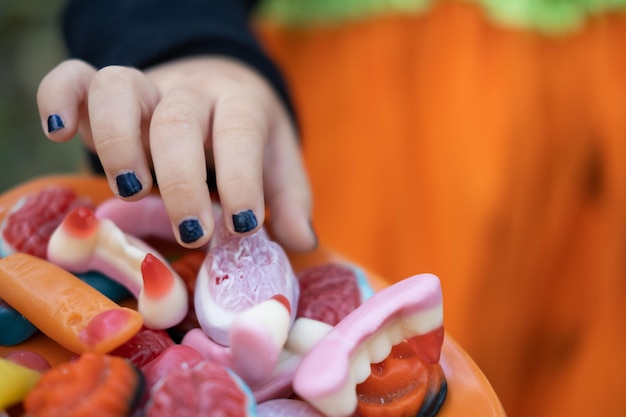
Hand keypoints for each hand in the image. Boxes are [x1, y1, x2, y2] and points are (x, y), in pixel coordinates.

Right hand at [37, 57, 315, 250]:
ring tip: (131, 189)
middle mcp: (191, 91)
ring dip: (118, 142)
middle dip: (180, 181)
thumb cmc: (250, 137)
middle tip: (192, 232)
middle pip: (177, 121)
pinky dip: (59, 97)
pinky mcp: (107, 92)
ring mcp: (147, 88)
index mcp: (241, 105)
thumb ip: (289, 199)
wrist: (220, 87)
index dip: (240, 179)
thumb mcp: (279, 163)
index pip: (240, 133)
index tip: (241, 227)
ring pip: (120, 90)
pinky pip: (74, 78)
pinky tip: (60, 134)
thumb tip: (301, 241)